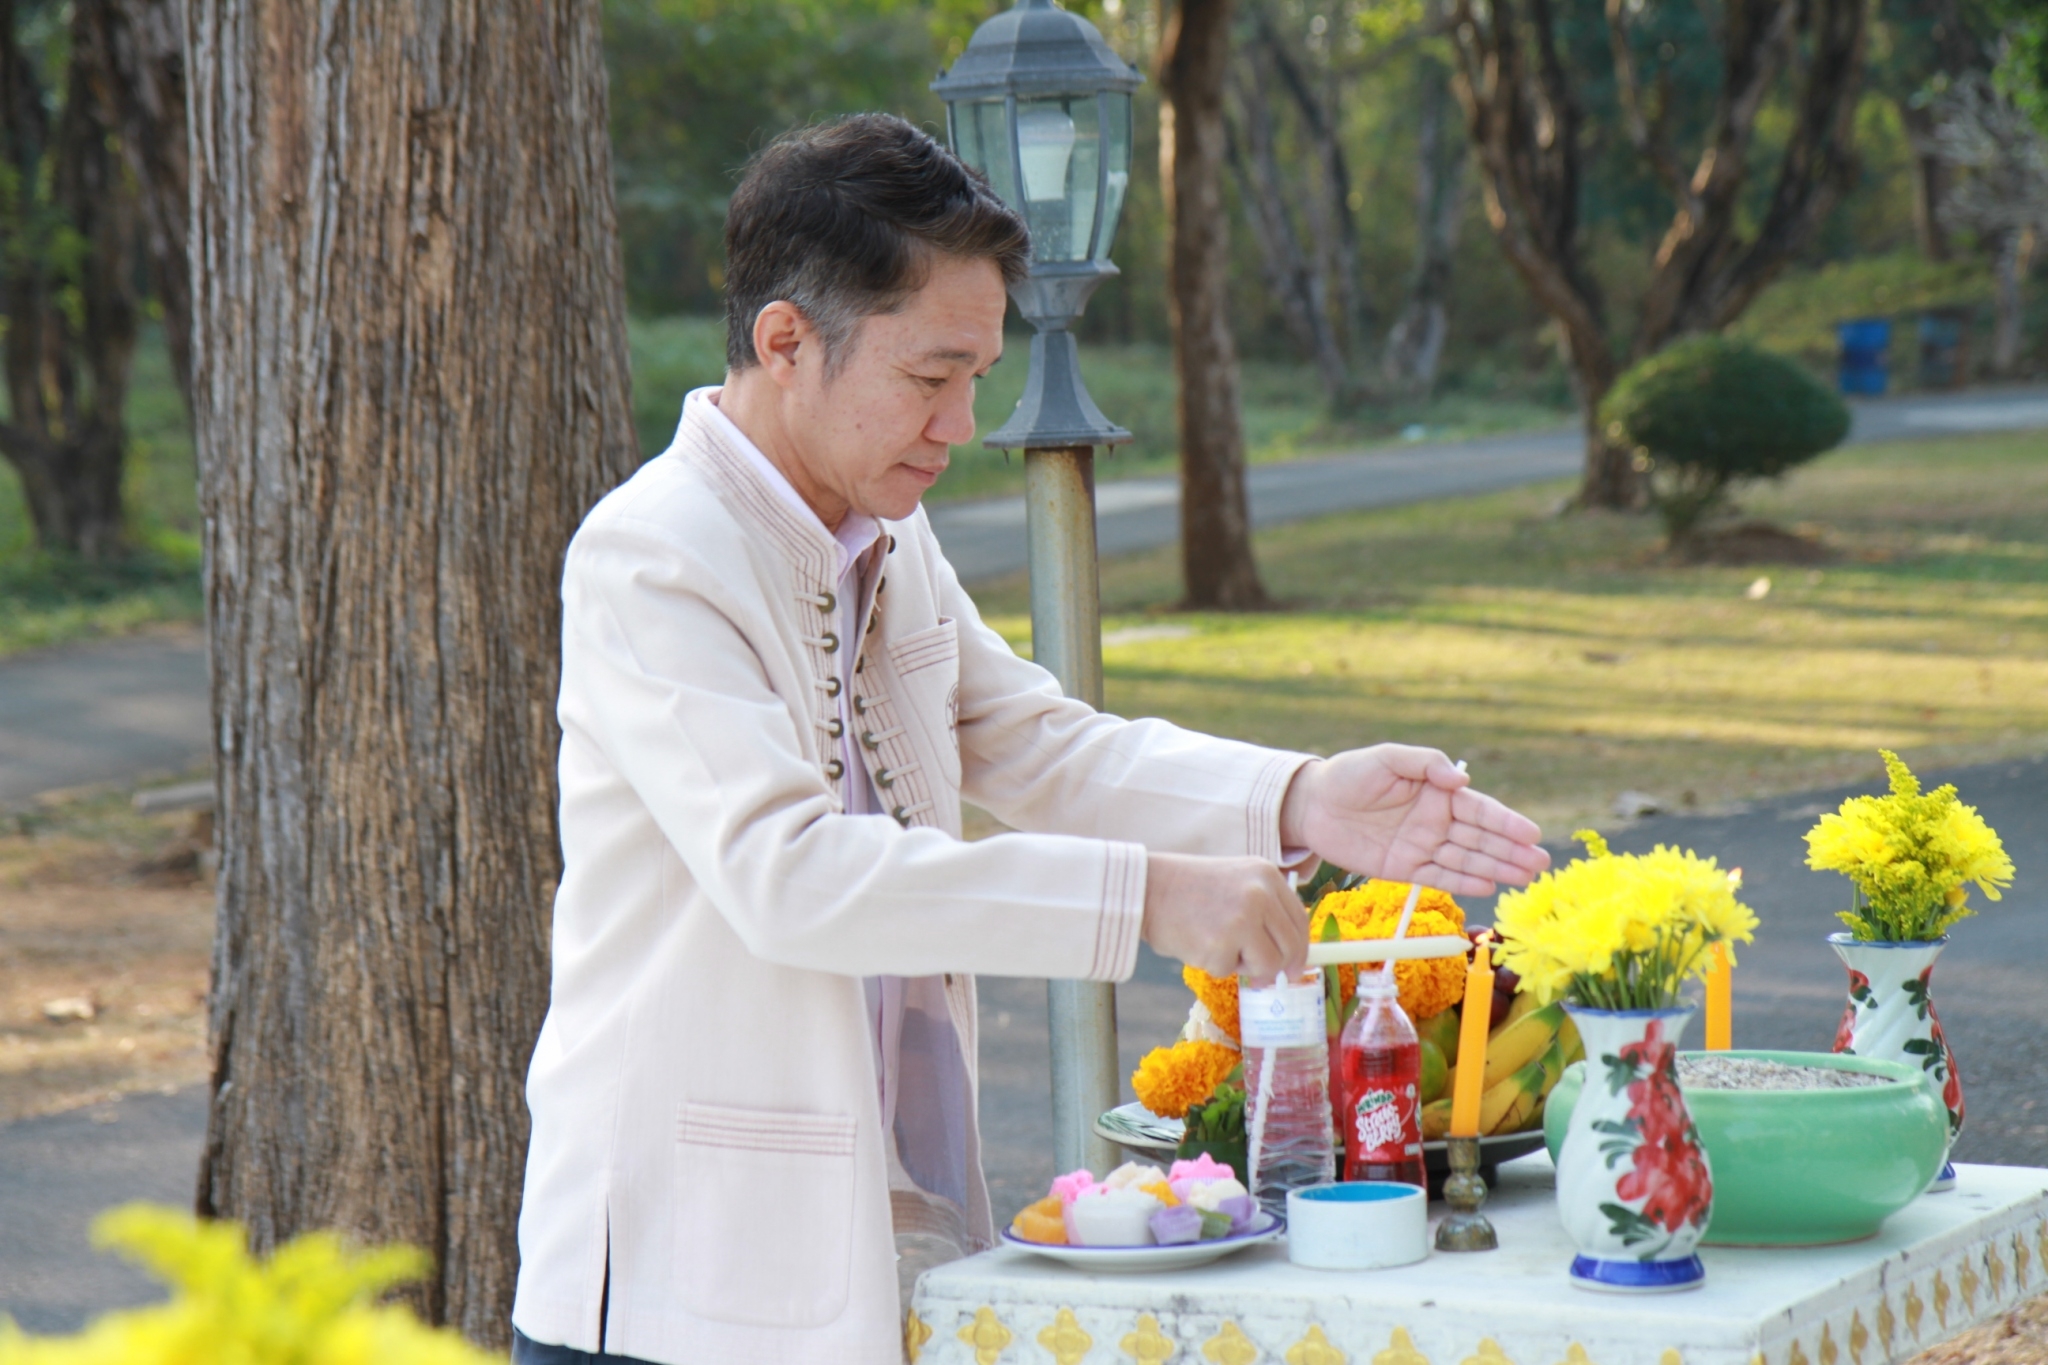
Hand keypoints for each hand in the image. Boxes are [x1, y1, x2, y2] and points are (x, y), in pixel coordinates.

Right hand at [1140, 853, 1307, 980]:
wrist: (1145, 888)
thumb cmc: (1187, 889)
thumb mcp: (1235, 882)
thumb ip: (1264, 910)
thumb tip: (1289, 957)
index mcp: (1266, 875)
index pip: (1299, 920)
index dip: (1300, 949)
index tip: (1294, 966)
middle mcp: (1259, 894)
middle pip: (1291, 947)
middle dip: (1278, 968)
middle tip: (1260, 976)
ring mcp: (1242, 918)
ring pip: (1268, 965)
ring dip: (1245, 967)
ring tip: (1218, 947)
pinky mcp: (1221, 943)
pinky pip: (1229, 971)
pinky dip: (1213, 965)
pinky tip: (1196, 942)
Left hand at [1279, 744, 1549, 895]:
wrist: (1311, 804)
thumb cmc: (1349, 774)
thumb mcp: (1387, 758)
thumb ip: (1426, 764)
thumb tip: (1462, 780)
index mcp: (1437, 793)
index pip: (1479, 810)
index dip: (1506, 822)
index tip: (1531, 833)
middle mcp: (1435, 821)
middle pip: (1480, 838)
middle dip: (1511, 850)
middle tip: (1541, 863)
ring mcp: (1421, 846)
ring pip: (1465, 859)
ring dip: (1495, 868)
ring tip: (1524, 877)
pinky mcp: (1403, 868)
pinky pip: (1437, 877)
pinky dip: (1462, 882)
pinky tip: (1486, 887)